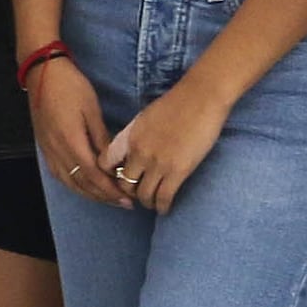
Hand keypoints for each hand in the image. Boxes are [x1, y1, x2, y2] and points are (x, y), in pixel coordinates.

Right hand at [24, 53, 111, 195]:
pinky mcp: (45, 146)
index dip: (110, 190)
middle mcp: (57, 151)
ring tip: (106, 199)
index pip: (93, 175)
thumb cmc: (71, 87)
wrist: (42, 73)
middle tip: (123, 204)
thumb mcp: (91, 109)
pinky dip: (73, 185)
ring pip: (69, 181)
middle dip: (103, 196)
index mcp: (71, 141)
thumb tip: (112, 162)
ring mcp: (49, 150)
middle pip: (81, 183)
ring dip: (89, 193)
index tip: (127, 198)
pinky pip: (59, 174)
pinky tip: (83, 186)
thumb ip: (101, 138)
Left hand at [103, 78, 231, 214]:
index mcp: (129, 137)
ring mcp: (158, 163)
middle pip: (124, 184)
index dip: (109, 175)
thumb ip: (135, 136)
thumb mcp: (145, 118)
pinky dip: (162, 207)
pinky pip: (164, 197)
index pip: (105, 163)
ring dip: (147, 202)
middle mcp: (139, 152)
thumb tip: (131, 151)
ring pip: (143, 195)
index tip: (118, 179)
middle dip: (129, 192)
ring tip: (152, 203)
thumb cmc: (176, 104)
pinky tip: (164, 208)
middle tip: (138, 194)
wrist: (200, 98)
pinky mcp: (178, 171)